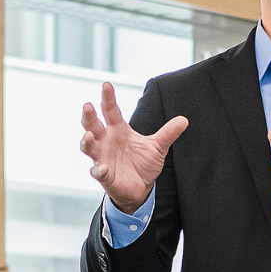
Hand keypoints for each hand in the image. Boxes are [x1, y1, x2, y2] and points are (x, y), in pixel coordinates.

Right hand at [80, 82, 187, 213]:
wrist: (142, 187)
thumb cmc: (144, 163)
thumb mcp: (158, 147)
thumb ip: (168, 133)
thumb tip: (184, 120)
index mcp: (119, 129)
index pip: (111, 110)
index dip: (108, 98)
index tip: (106, 84)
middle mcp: (107, 141)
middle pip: (92, 125)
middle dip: (88, 116)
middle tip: (88, 106)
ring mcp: (102, 157)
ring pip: (88, 146)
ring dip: (86, 141)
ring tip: (89, 136)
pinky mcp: (104, 175)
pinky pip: (97, 171)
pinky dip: (99, 169)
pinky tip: (103, 168)